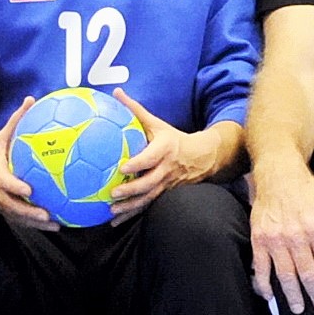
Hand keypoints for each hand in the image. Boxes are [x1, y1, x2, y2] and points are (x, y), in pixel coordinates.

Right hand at [0, 123, 60, 232]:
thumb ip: (16, 121)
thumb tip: (31, 99)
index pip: (2, 181)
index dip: (14, 186)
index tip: (29, 189)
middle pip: (10, 204)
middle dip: (28, 211)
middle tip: (46, 214)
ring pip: (15, 216)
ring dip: (34, 223)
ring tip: (54, 224)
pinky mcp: (1, 210)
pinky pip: (17, 220)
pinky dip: (33, 225)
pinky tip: (53, 226)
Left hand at [101, 92, 229, 221]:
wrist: (201, 157)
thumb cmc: (172, 138)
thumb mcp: (157, 123)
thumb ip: (135, 110)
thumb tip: (115, 92)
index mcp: (164, 149)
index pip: (151, 157)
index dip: (138, 162)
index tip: (123, 166)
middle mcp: (167, 169)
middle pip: (150, 182)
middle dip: (132, 189)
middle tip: (113, 193)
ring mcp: (167, 184)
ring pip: (148, 198)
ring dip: (130, 207)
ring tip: (112, 211)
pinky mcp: (164, 194)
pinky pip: (147, 207)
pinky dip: (131, 215)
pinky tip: (115, 222)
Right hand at [250, 160, 313, 314]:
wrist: (279, 176)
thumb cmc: (310, 191)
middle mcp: (296, 236)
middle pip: (307, 274)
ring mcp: (276, 239)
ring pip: (285, 274)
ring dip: (292, 294)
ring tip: (298, 308)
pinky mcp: (259, 239)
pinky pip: (261, 267)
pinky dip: (264, 283)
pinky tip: (270, 294)